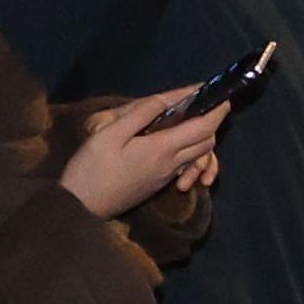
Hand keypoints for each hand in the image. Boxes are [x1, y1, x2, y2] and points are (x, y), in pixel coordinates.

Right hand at [61, 83, 230, 221]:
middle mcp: (172, 164)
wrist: (81, 205)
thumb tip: (166, 99)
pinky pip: (186, 167)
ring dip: (203, 139)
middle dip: (212, 122)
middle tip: (204, 105)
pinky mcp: (159, 184)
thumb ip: (140, 115)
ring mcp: (167, 177)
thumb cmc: (92, 168)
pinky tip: (176, 146)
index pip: (203, 127)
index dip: (216, 111)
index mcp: (162, 148)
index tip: (222, 97)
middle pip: (207, 142)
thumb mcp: (110, 134)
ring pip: (198, 156)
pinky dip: (191, 155)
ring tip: (192, 121)